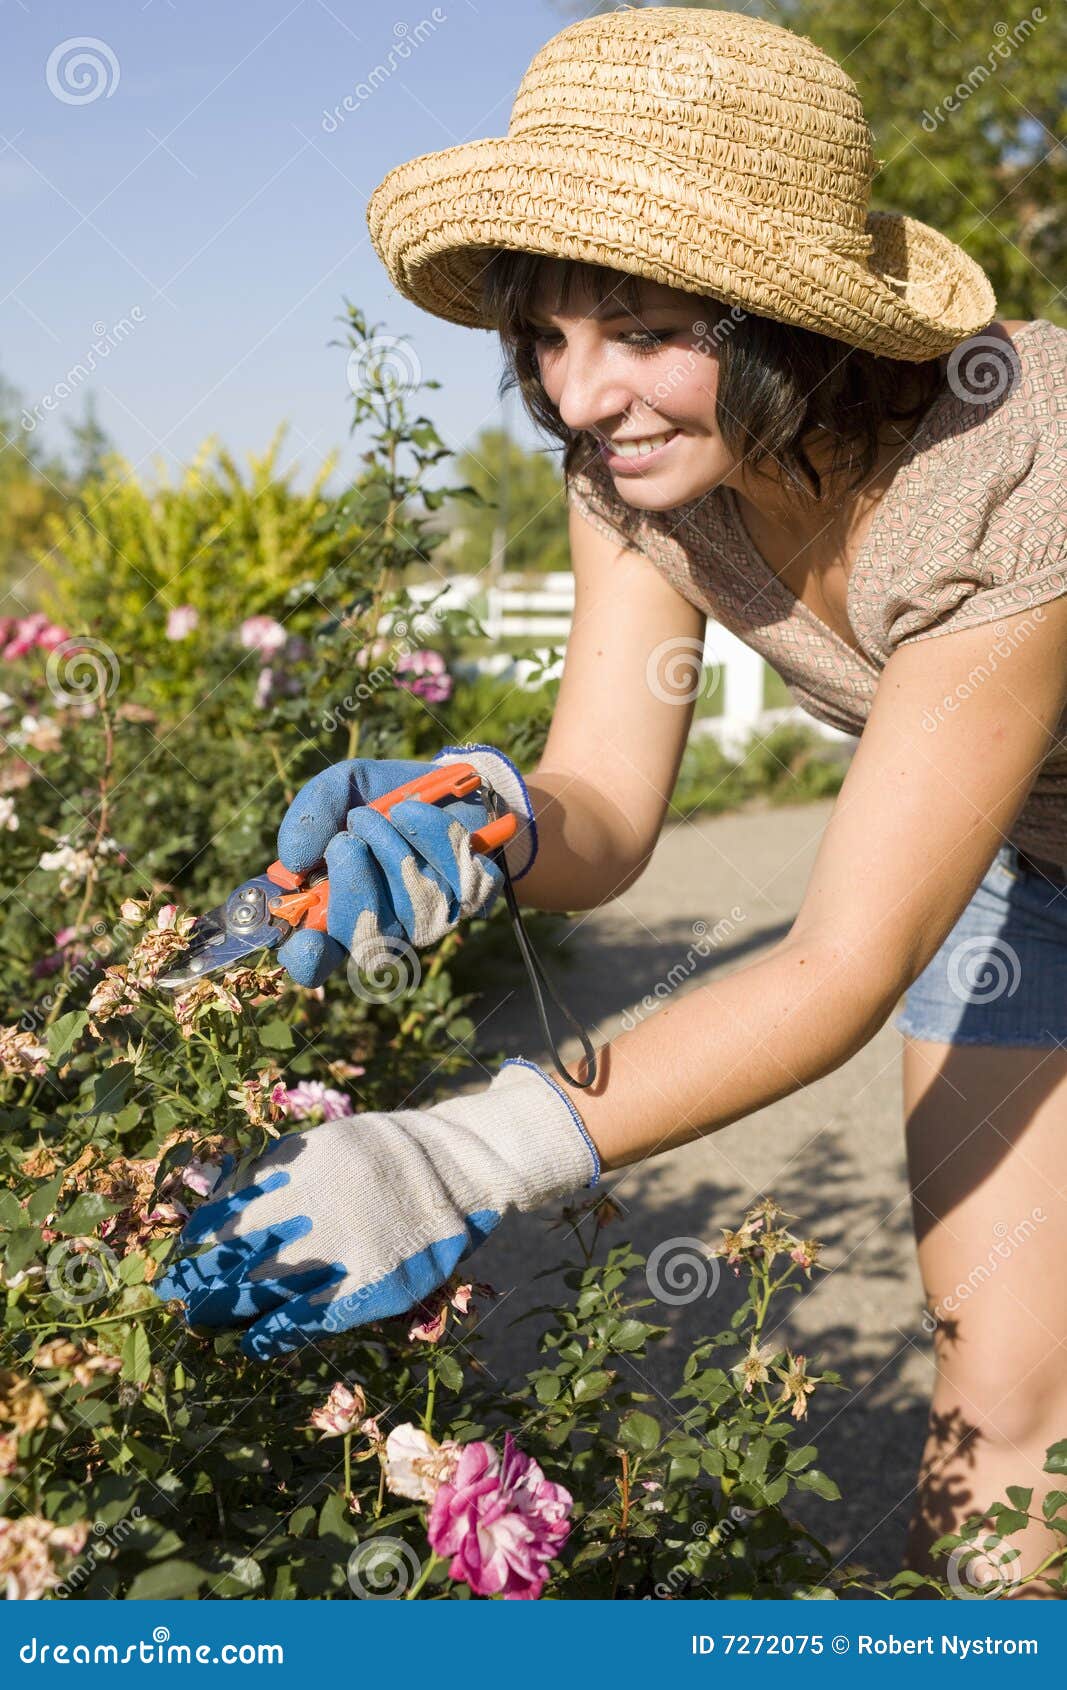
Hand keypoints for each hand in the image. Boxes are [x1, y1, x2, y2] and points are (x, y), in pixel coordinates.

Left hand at [152, 1059, 597, 1359]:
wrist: (466, 1164)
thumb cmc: (387, 1155)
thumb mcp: (328, 1143)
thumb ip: (277, 1171)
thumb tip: (214, 1209)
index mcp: (305, 1163)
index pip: (231, 1210)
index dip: (198, 1242)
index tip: (177, 1260)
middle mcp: (321, 1202)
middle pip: (241, 1253)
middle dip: (202, 1281)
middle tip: (175, 1300)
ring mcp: (349, 1245)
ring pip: (269, 1287)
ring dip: (227, 1309)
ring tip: (201, 1321)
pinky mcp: (377, 1282)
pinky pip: (315, 1316)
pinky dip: (277, 1332)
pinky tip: (254, 1343)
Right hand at [274, 745, 537, 987]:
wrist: (449, 782)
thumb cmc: (383, 796)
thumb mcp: (341, 790)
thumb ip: (310, 816)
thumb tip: (291, 863)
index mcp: (337, 908)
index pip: (317, 958)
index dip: (309, 958)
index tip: (306, 940)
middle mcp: (384, 924)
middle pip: (366, 942)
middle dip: (354, 888)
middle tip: (348, 841)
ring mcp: (430, 918)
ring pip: (412, 908)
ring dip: (395, 851)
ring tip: (391, 811)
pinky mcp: (471, 900)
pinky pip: (456, 881)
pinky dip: (436, 838)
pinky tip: (423, 814)